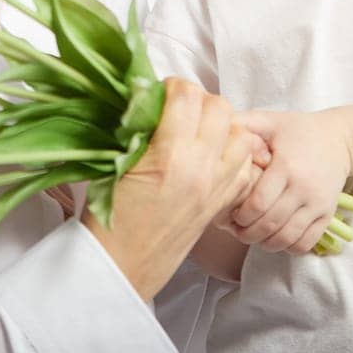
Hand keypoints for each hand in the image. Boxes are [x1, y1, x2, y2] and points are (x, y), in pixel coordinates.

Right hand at [82, 78, 265, 298]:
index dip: (172, 86)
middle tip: (178, 109)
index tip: (160, 92)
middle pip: (220, 108)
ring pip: (240, 134)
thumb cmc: (107, 217)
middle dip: (199, 100)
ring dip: (221, 126)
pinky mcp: (222, 204)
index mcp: (169, 155)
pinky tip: (211, 157)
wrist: (122, 266)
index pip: (187, 95)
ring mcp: (216, 187)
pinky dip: (233, 154)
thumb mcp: (113, 163)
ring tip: (197, 131)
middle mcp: (201, 168)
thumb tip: (146, 94)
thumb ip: (135, 126)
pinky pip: (244, 166)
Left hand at [223, 108, 350, 256]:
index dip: (239, 215)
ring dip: (264, 243)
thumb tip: (215, 129)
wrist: (339, 140)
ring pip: (286, 239)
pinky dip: (286, 247)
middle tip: (235, 230)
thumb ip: (243, 124)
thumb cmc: (297, 130)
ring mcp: (318, 204)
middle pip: (269, 225)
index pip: (257, 204)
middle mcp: (304, 188)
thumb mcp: (270, 120)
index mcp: (286, 166)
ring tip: (253, 235)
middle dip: (246, 233)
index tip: (229, 214)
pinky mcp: (327, 215)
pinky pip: (305, 244)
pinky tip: (276, 236)